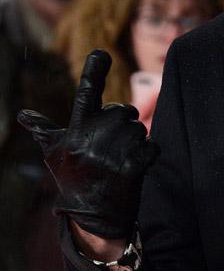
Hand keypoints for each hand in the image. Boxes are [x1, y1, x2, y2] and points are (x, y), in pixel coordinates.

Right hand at [17, 49, 159, 238]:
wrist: (92, 217)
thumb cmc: (73, 179)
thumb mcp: (55, 154)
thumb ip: (45, 131)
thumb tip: (24, 115)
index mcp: (75, 130)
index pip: (85, 94)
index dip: (94, 71)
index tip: (101, 52)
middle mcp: (92, 138)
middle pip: (124, 111)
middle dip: (123, 124)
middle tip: (111, 146)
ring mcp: (113, 153)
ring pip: (139, 128)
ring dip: (135, 141)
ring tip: (118, 160)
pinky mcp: (133, 167)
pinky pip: (152, 146)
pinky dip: (149, 154)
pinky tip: (136, 166)